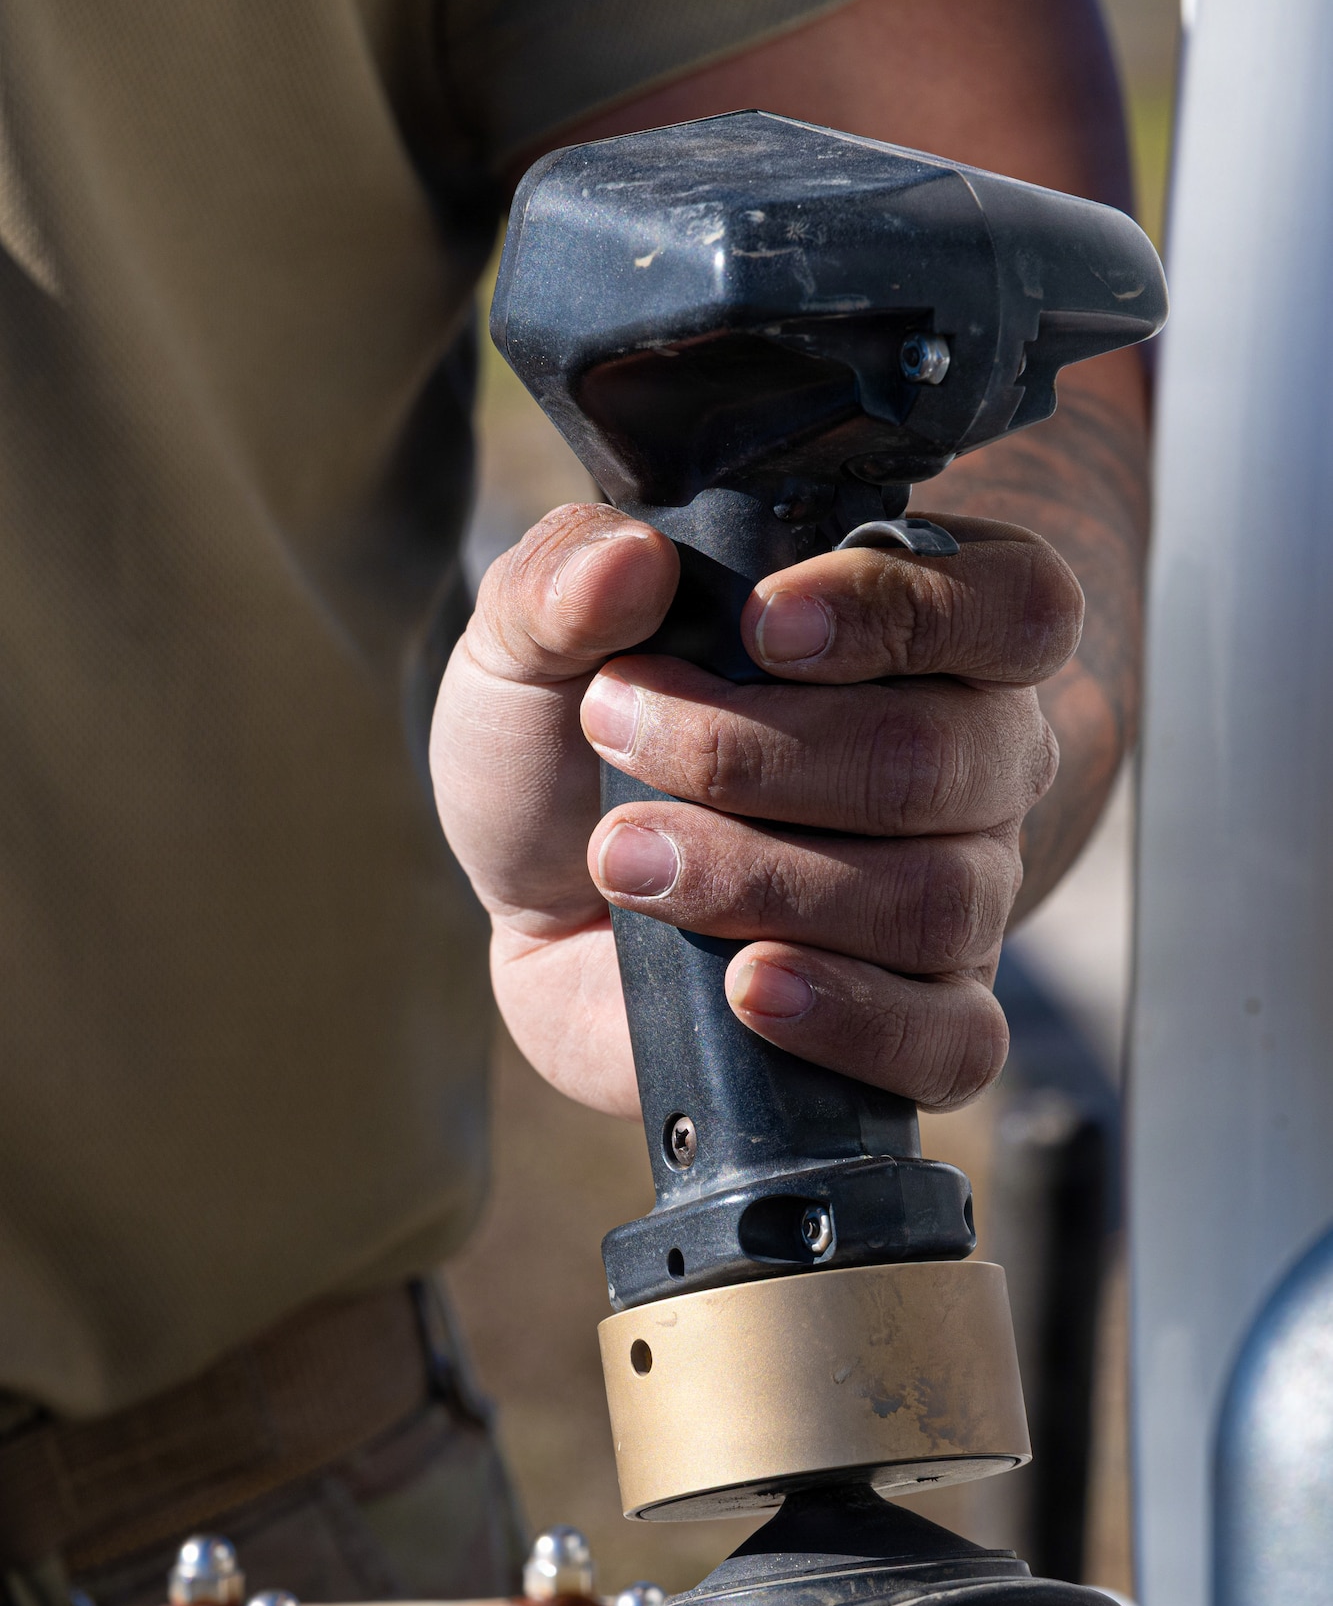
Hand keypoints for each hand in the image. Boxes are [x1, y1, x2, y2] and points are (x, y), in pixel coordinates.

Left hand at [431, 504, 1081, 1118]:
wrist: (543, 908)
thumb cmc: (572, 753)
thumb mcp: (530, 645)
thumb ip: (561, 585)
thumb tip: (629, 563)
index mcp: (919, 638)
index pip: (1013, 605)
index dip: (904, 611)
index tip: (760, 627)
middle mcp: (969, 766)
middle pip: (948, 755)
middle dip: (759, 751)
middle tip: (622, 731)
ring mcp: (957, 903)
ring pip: (934, 899)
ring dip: (761, 879)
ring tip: (628, 862)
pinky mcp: (919, 1025)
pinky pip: (952, 1042)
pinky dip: (850, 1018)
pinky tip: (747, 988)